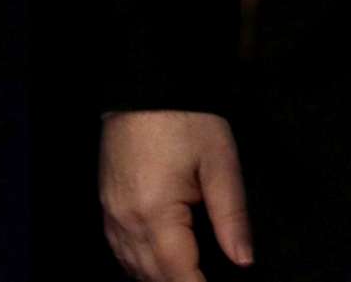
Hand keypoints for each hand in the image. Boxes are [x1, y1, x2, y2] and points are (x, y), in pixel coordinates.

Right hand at [100, 110, 252, 279]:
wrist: (147, 87)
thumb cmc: (185, 118)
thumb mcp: (220, 161)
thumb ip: (231, 215)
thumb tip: (243, 260)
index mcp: (155, 212)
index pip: (178, 273)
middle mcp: (126, 220)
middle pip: (151, 276)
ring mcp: (111, 214)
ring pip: (132, 268)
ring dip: (159, 279)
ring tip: (189, 277)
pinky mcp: (106, 205)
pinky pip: (120, 251)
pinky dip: (140, 265)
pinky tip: (159, 265)